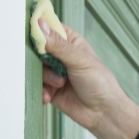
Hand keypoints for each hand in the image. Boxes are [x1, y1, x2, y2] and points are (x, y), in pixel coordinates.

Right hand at [40, 21, 138, 138]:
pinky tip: (50, 96)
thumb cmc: (100, 82)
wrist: (104, 113)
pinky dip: (41, 91)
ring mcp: (54, 72)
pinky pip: (37, 85)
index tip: (35, 37)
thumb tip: (40, 25)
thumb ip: (59, 45)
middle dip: (40, 58)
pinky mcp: (50, 88)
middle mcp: (60, 55)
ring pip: (36, 68)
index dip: (39, 30)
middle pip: (37, 48)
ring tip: (60, 84)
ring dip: (45, 77)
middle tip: (49, 64)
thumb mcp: (80, 60)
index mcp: (70, 42)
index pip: (49, 28)